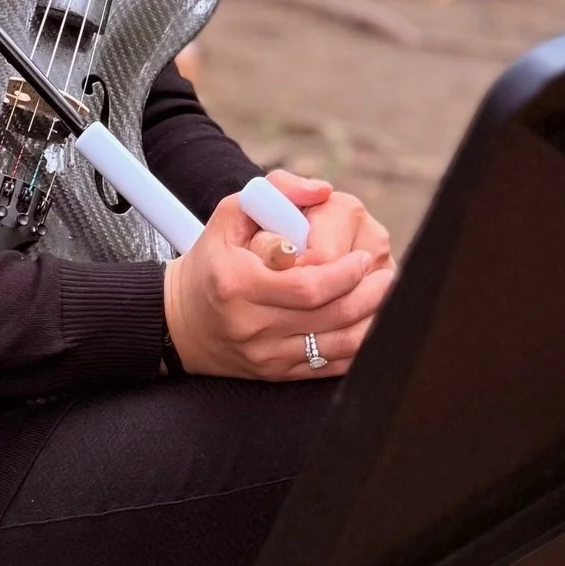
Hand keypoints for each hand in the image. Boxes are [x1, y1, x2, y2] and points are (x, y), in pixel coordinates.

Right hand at [163, 174, 392, 383]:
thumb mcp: (230, 215)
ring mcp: (266, 355)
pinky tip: (369, 325)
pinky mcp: (276, 374)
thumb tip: (323, 191)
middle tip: (386, 275)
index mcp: (240, 284)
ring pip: (337, 347)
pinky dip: (358, 348)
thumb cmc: (211, 261)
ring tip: (385, 297)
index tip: (363, 258)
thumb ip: (277, 192)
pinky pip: (329, 367)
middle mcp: (252, 325)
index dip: (345, 274)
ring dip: (371, 321)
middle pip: (330, 316)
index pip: (308, 286)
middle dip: (369, 294)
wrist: (178, 321)